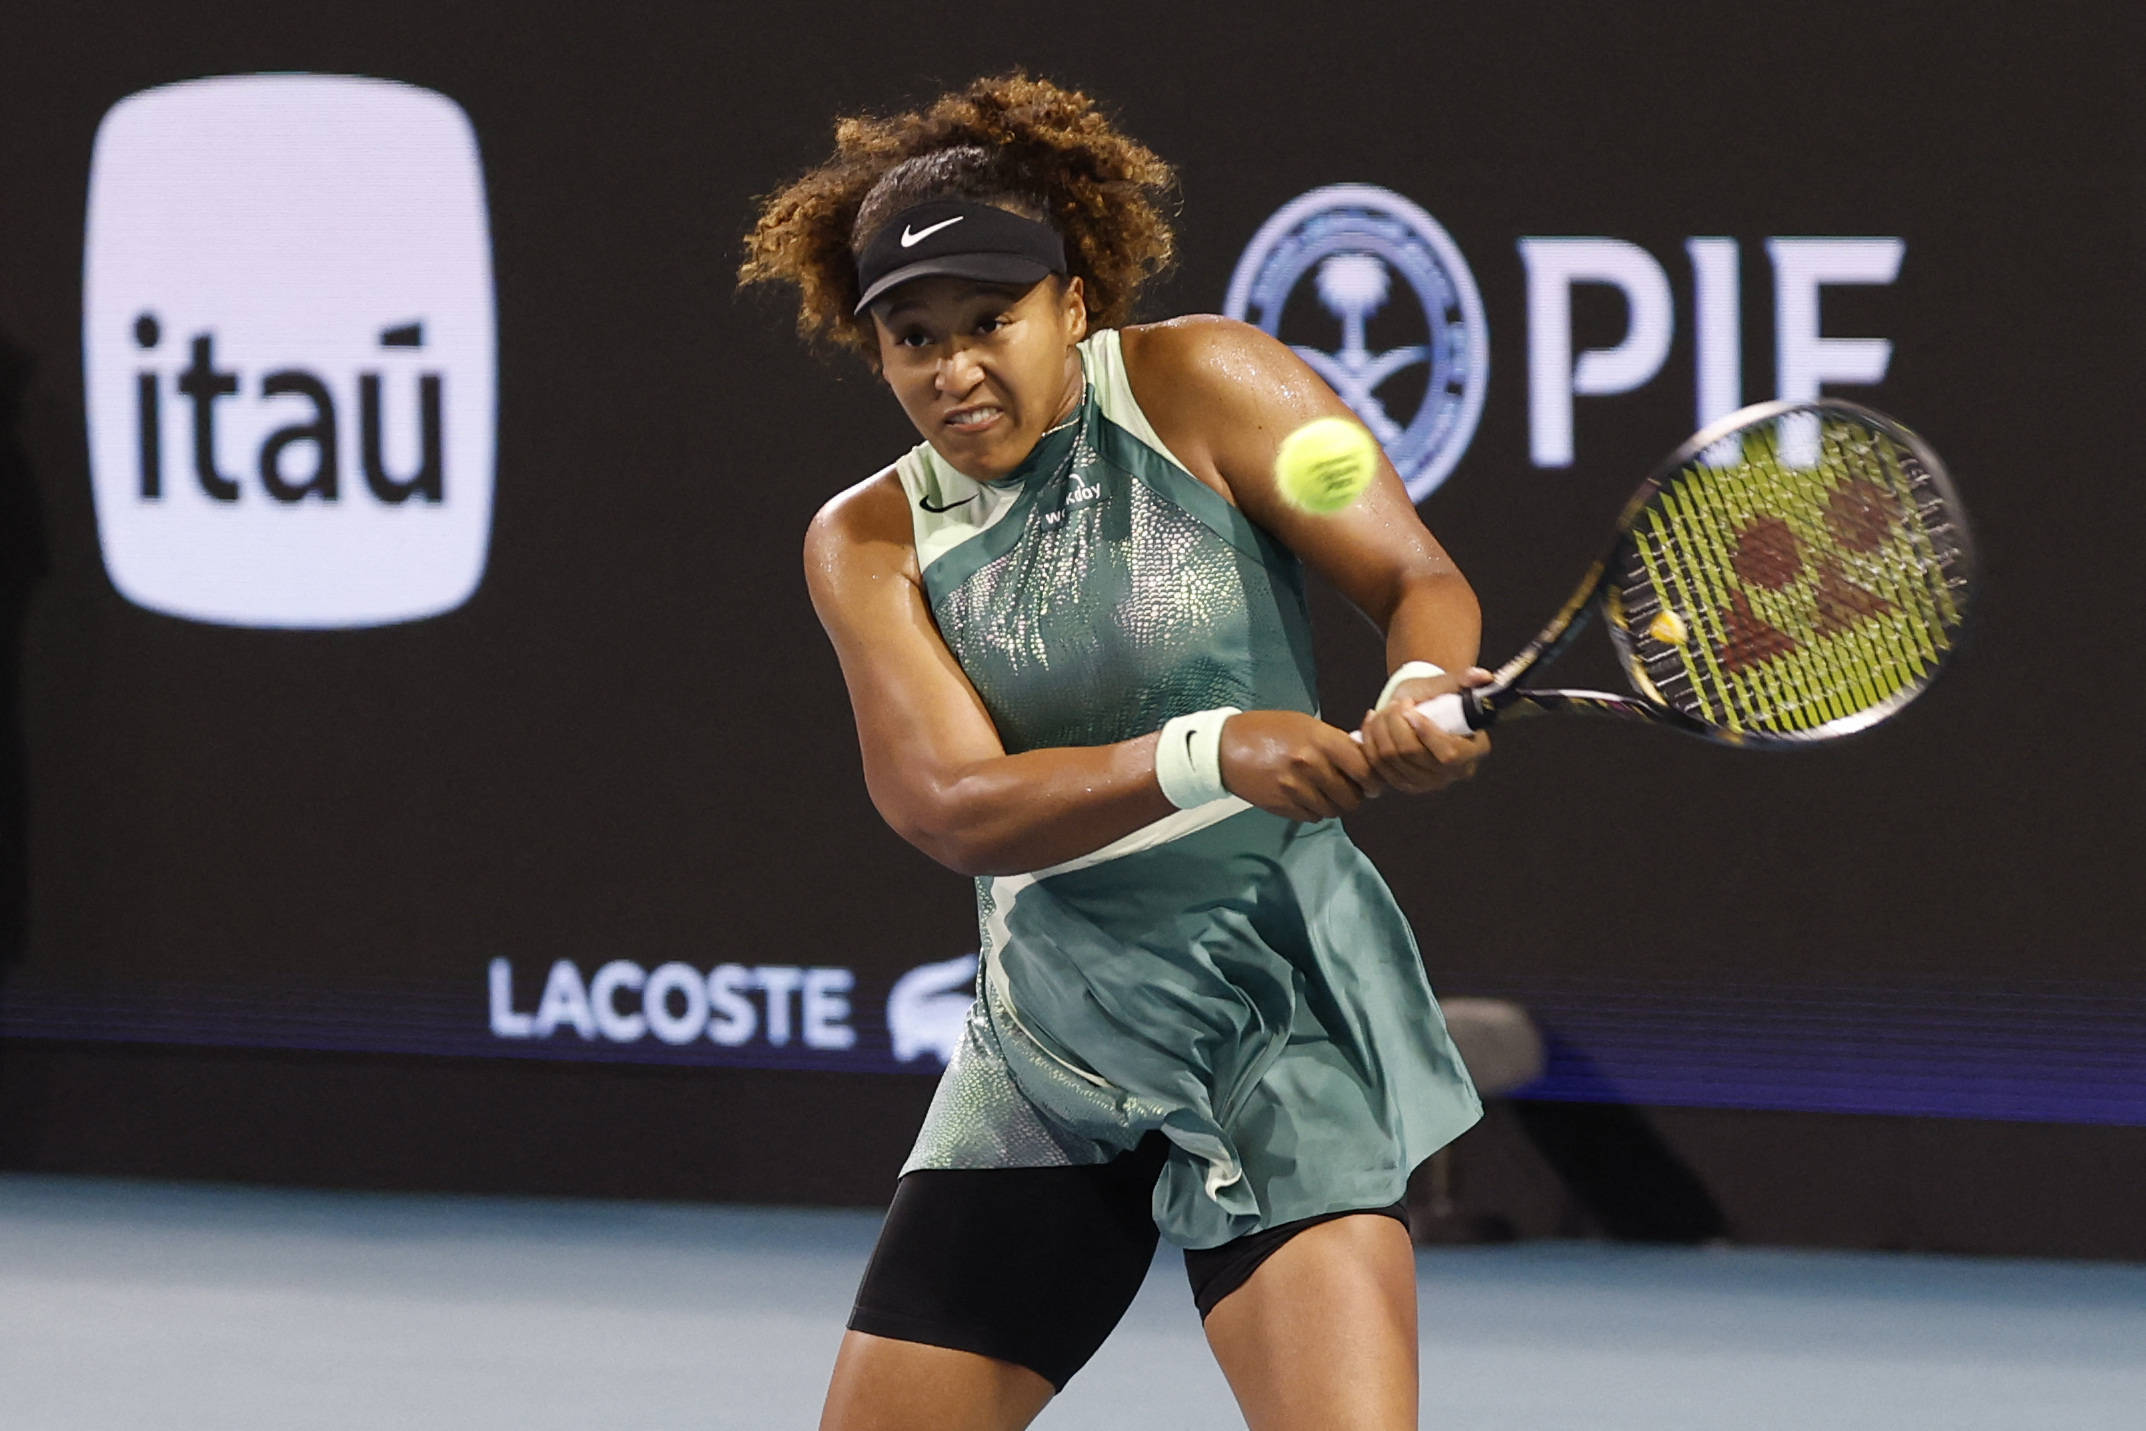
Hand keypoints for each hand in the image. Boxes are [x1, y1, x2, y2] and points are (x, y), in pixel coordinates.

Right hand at [1217, 710, 1381, 821]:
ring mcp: (1295, 788)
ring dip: (1334, 806)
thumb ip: (1335, 741)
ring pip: (1333, 811)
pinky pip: (1312, 817)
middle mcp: (1310, 764)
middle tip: (1351, 791)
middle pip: (1351, 797)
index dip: (1374, 781)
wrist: (1226, 748)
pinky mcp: (1283, 805)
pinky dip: (1315, 811)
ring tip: (1326, 793)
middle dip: (1355, 797)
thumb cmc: (1268, 730)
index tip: (1373, 784)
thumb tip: (1364, 757)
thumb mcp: (1306, 725)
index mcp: (1320, 740)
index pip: (1363, 769)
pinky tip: (1306, 797)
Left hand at [1355, 667, 1492, 794]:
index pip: (1448, 754)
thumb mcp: (1448, 684)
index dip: (1426, 732)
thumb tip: (1482, 676)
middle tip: (1397, 703)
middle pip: (1413, 754)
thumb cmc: (1436, 696)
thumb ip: (1464, 679)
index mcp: (1473, 751)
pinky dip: (1369, 740)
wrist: (1418, 708)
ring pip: (1390, 758)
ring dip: (1380, 728)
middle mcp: (1453, 773)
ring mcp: (1427, 783)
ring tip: (1386, 710)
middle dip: (1396, 722)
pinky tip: (1372, 721)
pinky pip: (1376, 765)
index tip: (1411, 710)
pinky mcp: (1403, 784)